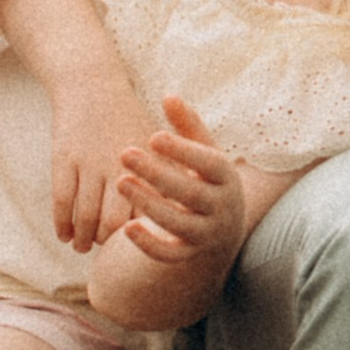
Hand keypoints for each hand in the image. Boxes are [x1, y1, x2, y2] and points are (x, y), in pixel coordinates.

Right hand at [53, 55, 158, 250]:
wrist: (92, 85)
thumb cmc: (128, 119)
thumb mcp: (154, 143)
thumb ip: (167, 175)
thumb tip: (178, 213)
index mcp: (146, 163)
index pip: (146, 211)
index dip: (142, 233)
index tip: (139, 245)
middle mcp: (117, 165)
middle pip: (113, 220)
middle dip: (109, 241)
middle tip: (106, 252)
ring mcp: (88, 162)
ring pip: (85, 214)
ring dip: (83, 238)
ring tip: (82, 248)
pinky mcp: (64, 159)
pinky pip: (62, 200)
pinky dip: (62, 223)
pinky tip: (63, 235)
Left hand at [108, 99, 243, 272]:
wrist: (223, 225)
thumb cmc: (206, 176)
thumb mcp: (203, 150)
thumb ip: (186, 125)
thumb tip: (169, 96)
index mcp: (227, 177)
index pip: (209, 164)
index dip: (183, 151)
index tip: (153, 136)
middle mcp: (221, 207)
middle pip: (190, 193)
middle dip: (157, 174)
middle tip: (125, 154)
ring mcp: (206, 233)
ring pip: (178, 223)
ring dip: (149, 204)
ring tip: (121, 183)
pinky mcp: (188, 253)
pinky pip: (170, 254)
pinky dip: (149, 244)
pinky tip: (126, 228)